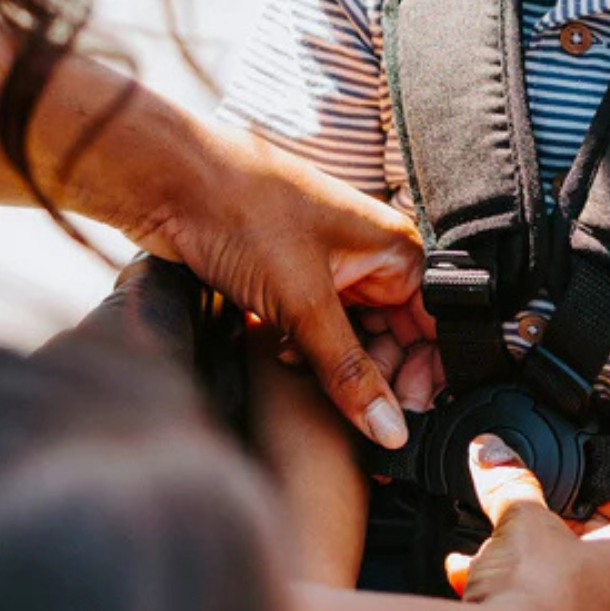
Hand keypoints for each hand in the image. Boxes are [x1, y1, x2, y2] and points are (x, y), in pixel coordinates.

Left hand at [125, 121, 425, 447]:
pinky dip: (305, 352)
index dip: (427, 373)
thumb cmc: (244, 212)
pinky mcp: (295, 282)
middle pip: (399, 339)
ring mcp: (332, 271)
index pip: (438, 325)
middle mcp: (371, 259)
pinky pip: (318, 333)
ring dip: (337, 367)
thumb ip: (349, 371)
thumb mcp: (302, 301)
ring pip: (356, 340)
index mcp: (395, 249)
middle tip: (356, 414)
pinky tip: (282, 355)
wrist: (171, 180)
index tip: (407, 418)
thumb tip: (392, 429)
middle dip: (378, 378)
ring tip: (310, 375)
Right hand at [446, 439, 609, 610]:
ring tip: (499, 571)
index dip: (600, 497)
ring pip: (593, 601)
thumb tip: (491, 452)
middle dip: (569, 544)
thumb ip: (509, 483)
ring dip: (548, 584)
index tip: (567, 501)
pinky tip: (490, 606)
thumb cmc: (539, 599)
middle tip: (534, 537)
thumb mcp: (519, 522)